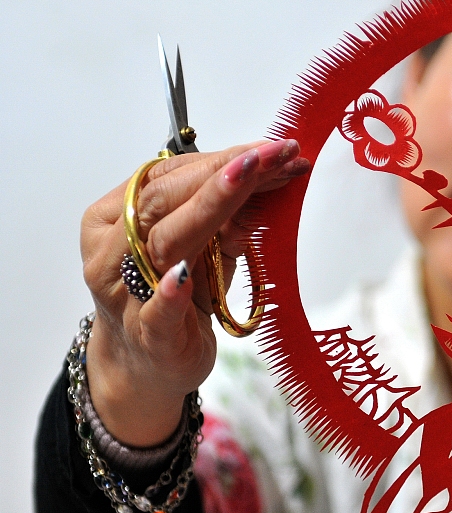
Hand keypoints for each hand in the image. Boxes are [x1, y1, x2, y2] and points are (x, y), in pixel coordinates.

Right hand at [82, 140, 308, 445]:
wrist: (148, 366)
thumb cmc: (177, 297)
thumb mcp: (206, 246)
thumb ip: (229, 212)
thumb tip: (274, 171)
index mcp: (118, 218)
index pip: (171, 176)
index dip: (224, 158)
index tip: (273, 147)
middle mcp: (115, 250)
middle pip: (166, 199)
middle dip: (226, 171)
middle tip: (274, 153)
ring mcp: (128, 294)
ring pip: (164, 242)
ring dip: (210, 206)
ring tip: (245, 177)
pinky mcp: (151, 337)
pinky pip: (156, 312)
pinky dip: (171, 294)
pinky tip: (185, 275)